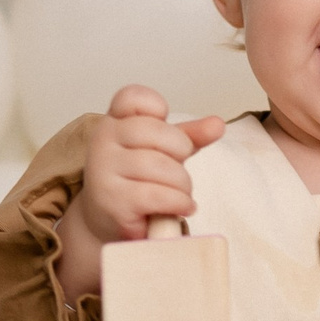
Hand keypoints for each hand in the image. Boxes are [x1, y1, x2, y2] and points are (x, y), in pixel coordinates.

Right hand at [57, 87, 225, 301]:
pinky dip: (179, 203)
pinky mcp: (112, 201)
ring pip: (161, 166)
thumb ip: (189, 135)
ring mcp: (103, 172)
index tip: (162, 127)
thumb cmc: (136, 182)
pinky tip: (182, 207)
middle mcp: (102, 142)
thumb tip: (217, 124)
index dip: (156, 107)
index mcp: (113, 122)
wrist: (109, 223)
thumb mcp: (163, 152)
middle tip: (178, 170)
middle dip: (181, 152)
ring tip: (181, 194)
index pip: (132, 97)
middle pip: (157, 132)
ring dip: (183, 184)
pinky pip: (157, 195)